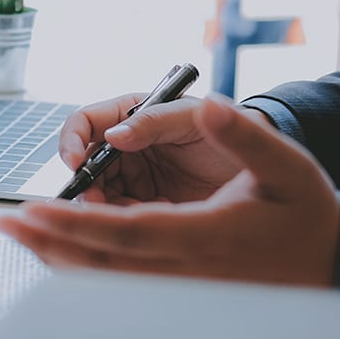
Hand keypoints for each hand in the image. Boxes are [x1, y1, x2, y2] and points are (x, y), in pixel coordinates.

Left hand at [0, 96, 339, 286]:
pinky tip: (60, 253)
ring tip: (22, 236)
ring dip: (58, 259)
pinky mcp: (179, 293)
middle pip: (100, 266)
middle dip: (47, 244)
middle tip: (4, 225)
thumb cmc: (308, 212)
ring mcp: (181, 290)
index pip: (122, 232)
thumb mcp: (286, 164)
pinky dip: (84, 270)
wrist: (335, 263)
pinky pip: (120, 285)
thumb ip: (245, 134)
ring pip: (106, 282)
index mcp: (204, 238)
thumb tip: (209, 105)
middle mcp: (185, 272)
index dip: (72, 222)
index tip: (32, 208)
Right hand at [58, 93, 261, 203]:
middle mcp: (128, 147)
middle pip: (85, 165)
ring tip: (137, 212)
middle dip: (86, 183)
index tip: (75, 162)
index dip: (73, 141)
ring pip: (99, 196)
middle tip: (96, 201)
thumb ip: (156, 121)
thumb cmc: (234, 129)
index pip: (87, 124)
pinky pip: (124, 219)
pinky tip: (159, 218)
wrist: (266, 166)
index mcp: (133, 115)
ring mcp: (136, 178)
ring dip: (106, 208)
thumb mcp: (194, 119)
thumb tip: (114, 134)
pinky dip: (132, 223)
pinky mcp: (148, 207)